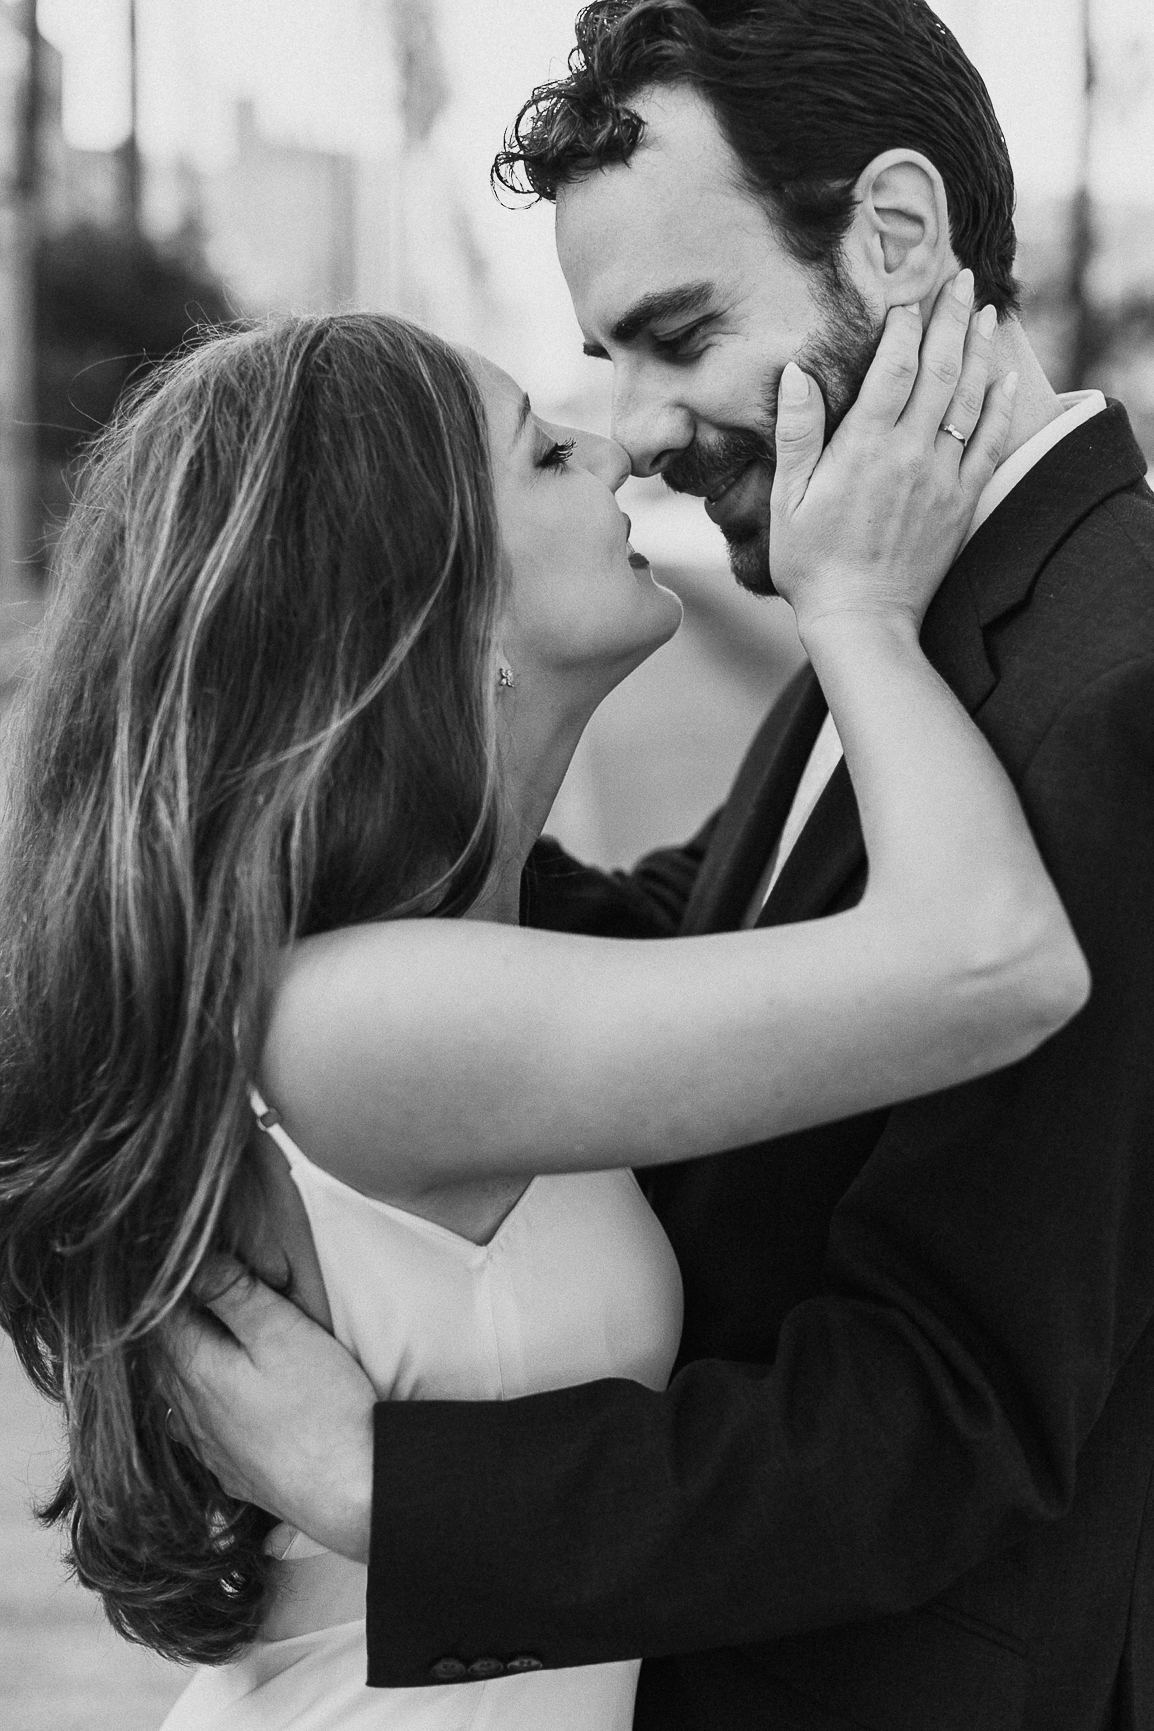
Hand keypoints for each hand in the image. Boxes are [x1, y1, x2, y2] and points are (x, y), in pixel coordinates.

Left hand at [167, 1258, 375, 1563]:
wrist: (350, 1493)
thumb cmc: (321, 1408)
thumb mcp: (281, 1332)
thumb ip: (234, 1294)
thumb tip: (194, 1261)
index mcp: (194, 1371)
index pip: (159, 1316)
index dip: (173, 1285)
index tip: (194, 1262)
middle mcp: (189, 1413)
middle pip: (164, 1355)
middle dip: (178, 1319)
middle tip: (205, 1288)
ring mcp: (208, 1448)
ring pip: (179, 1393)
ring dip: (190, 1360)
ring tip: (214, 1332)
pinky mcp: (231, 1471)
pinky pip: (200, 1428)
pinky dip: (206, 1400)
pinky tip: (227, 1395)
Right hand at [769, 270, 1017, 637]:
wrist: (862, 618)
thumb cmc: (813, 562)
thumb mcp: (787, 500)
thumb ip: (797, 434)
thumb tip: (797, 374)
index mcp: (864, 448)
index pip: (893, 369)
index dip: (903, 328)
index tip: (908, 297)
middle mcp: (910, 454)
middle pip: (939, 370)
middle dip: (950, 320)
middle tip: (960, 279)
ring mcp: (941, 476)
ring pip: (969, 398)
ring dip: (979, 350)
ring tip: (984, 313)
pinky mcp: (961, 500)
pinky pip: (988, 441)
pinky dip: (999, 405)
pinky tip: (1003, 376)